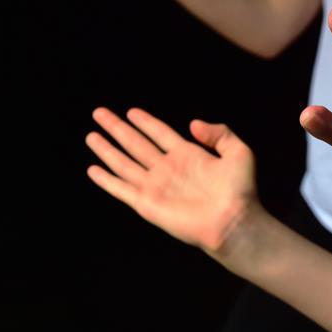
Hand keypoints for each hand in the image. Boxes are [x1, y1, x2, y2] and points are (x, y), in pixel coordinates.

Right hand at [84, 107, 260, 255]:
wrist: (233, 220)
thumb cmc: (241, 190)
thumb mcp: (239, 152)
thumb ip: (219, 133)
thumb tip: (193, 123)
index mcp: (187, 155)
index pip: (160, 133)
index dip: (145, 122)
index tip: (131, 111)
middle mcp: (168, 169)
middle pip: (136, 143)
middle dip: (117, 128)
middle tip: (99, 113)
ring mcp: (156, 186)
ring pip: (124, 163)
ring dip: (107, 150)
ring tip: (91, 135)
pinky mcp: (147, 204)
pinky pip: (121, 189)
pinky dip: (106, 180)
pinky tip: (93, 170)